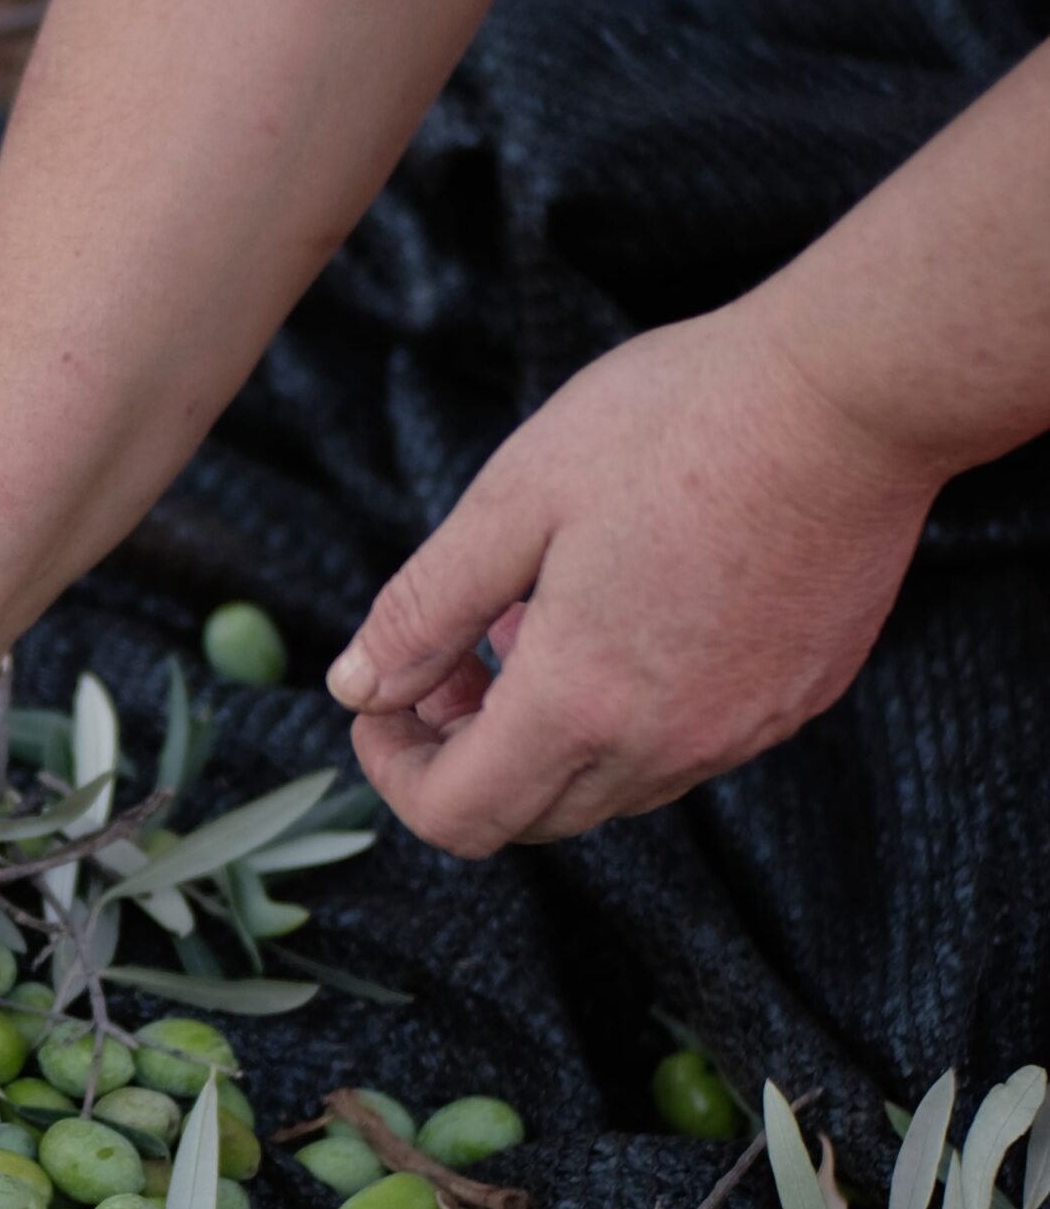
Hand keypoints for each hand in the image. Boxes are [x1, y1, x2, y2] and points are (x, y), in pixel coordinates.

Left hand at [325, 305, 945, 854]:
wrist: (855, 391)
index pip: (457, 817)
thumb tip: (353, 687)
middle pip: (527, 817)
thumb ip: (421, 610)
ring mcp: (741, 729)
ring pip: (606, 789)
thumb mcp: (510, 502)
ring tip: (528, 622)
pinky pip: (682, 751)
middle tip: (449, 656)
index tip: (381, 700)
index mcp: (579, 703)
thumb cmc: (675, 424)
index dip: (395, 774)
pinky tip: (617, 616)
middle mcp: (666, 744)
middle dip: (460, 756)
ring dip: (541, 737)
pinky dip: (621, 718)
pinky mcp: (794, 699)